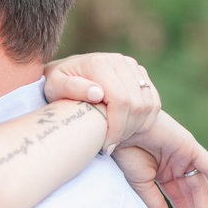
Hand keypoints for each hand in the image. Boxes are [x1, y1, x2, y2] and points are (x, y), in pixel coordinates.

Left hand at [43, 53, 160, 151]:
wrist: (65, 73)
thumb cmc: (55, 84)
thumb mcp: (54, 87)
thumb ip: (71, 88)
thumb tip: (97, 93)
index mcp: (99, 64)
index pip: (121, 101)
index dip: (116, 127)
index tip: (105, 145)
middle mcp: (119, 61)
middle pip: (137, 104)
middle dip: (126, 130)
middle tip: (110, 145)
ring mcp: (132, 66)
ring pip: (148, 104)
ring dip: (136, 127)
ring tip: (116, 138)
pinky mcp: (140, 73)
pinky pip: (153, 101)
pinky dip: (144, 120)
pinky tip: (127, 129)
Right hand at [112, 112, 207, 207]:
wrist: (117, 127)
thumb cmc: (123, 151)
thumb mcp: (140, 184)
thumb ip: (155, 203)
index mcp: (164, 174)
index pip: (182, 202)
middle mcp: (178, 166)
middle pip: (194, 198)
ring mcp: (185, 156)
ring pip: (201, 189)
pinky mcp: (190, 147)